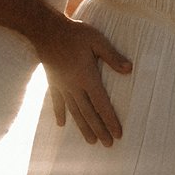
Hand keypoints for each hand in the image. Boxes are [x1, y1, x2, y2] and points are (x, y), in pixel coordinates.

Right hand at [40, 16, 131, 145]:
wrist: (46, 30)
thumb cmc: (74, 33)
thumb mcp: (97, 40)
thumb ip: (112, 56)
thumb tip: (129, 70)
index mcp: (87, 77)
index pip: (102, 104)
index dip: (110, 120)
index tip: (117, 134)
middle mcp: (74, 86)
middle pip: (89, 113)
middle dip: (99, 129)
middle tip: (108, 144)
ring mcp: (62, 86)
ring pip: (74, 112)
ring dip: (83, 127)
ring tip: (90, 141)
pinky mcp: (53, 82)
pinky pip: (57, 102)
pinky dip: (60, 113)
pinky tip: (61, 125)